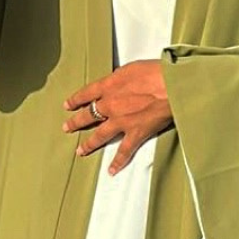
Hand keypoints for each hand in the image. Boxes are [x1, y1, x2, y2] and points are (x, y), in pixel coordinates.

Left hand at [63, 60, 172, 174]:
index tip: (68, 105)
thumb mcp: (131, 68)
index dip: (75, 100)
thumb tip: (116, 81)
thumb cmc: (156, 72)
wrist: (171, 84)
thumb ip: (119, 78)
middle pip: (88, 115)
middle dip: (76, 122)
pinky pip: (124, 150)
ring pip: (100, 135)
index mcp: (108, 86)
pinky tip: (111, 170)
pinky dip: (118, 162)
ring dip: (89, 144)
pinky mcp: (136, 133)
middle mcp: (110, 104)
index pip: (86, 93)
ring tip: (80, 151)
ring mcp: (121, 121)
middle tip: (67, 128)